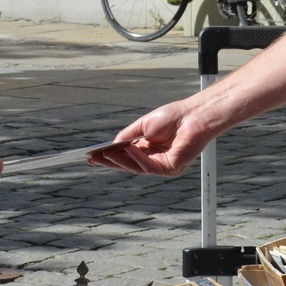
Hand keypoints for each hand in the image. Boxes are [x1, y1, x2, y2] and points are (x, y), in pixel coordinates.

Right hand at [89, 98, 220, 176]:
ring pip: (136, 168)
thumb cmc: (172, 117)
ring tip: (105, 154)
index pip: (125, 156)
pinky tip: (128, 149)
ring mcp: (161, 166)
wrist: (193, 116)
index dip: (109, 156)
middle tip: (92, 159)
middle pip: (128, 164)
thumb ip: (127, 136)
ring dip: (120, 161)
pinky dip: (137, 158)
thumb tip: (111, 146)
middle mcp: (153, 159)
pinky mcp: (170, 169)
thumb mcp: (143, 126)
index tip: (91, 156)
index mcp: (147, 149)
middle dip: (110, 162)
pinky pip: (149, 166)